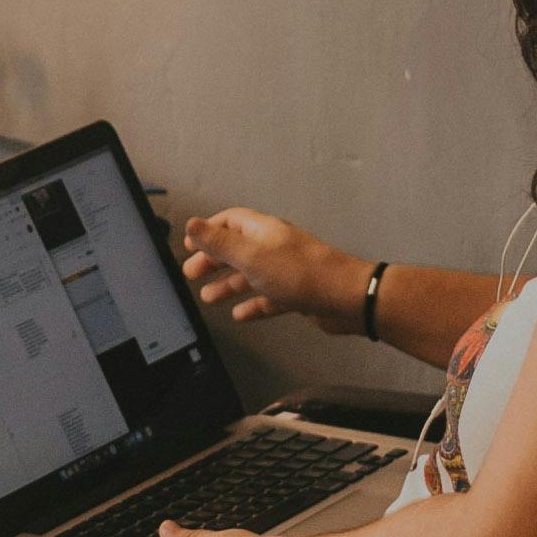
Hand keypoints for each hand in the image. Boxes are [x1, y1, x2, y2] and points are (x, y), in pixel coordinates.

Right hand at [178, 208, 360, 331]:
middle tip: (192, 273)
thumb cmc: (302, 274)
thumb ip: (219, 242)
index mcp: (263, 231)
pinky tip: (240, 315)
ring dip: (228, 285)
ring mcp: (286, 271)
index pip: (229, 222)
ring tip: (208, 297)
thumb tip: (192, 225)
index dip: (208, 231)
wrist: (345, 297)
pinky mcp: (296, 293)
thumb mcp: (251, 256)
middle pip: (237, 249)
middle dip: (213, 261)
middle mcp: (274, 247)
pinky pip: (268, 298)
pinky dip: (252, 305)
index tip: (191, 244)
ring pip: (250, 275)